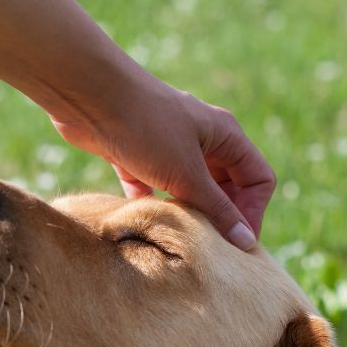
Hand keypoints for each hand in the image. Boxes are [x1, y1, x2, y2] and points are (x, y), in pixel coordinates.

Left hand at [49, 73, 274, 249]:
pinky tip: (146, 225)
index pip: (258, 179)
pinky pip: (152, 189)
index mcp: (225, 135)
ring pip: (188, 190)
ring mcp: (167, 148)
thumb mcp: (187, 174)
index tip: (236, 244)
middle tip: (207, 248)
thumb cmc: (146, 128)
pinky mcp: (135, 157)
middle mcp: (201, 140)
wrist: (89, 98)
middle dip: (219, 217)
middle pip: (225, 187)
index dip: (253, 212)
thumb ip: (216, 208)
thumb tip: (246, 241)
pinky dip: (153, 206)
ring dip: (187, 214)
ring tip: (179, 240)